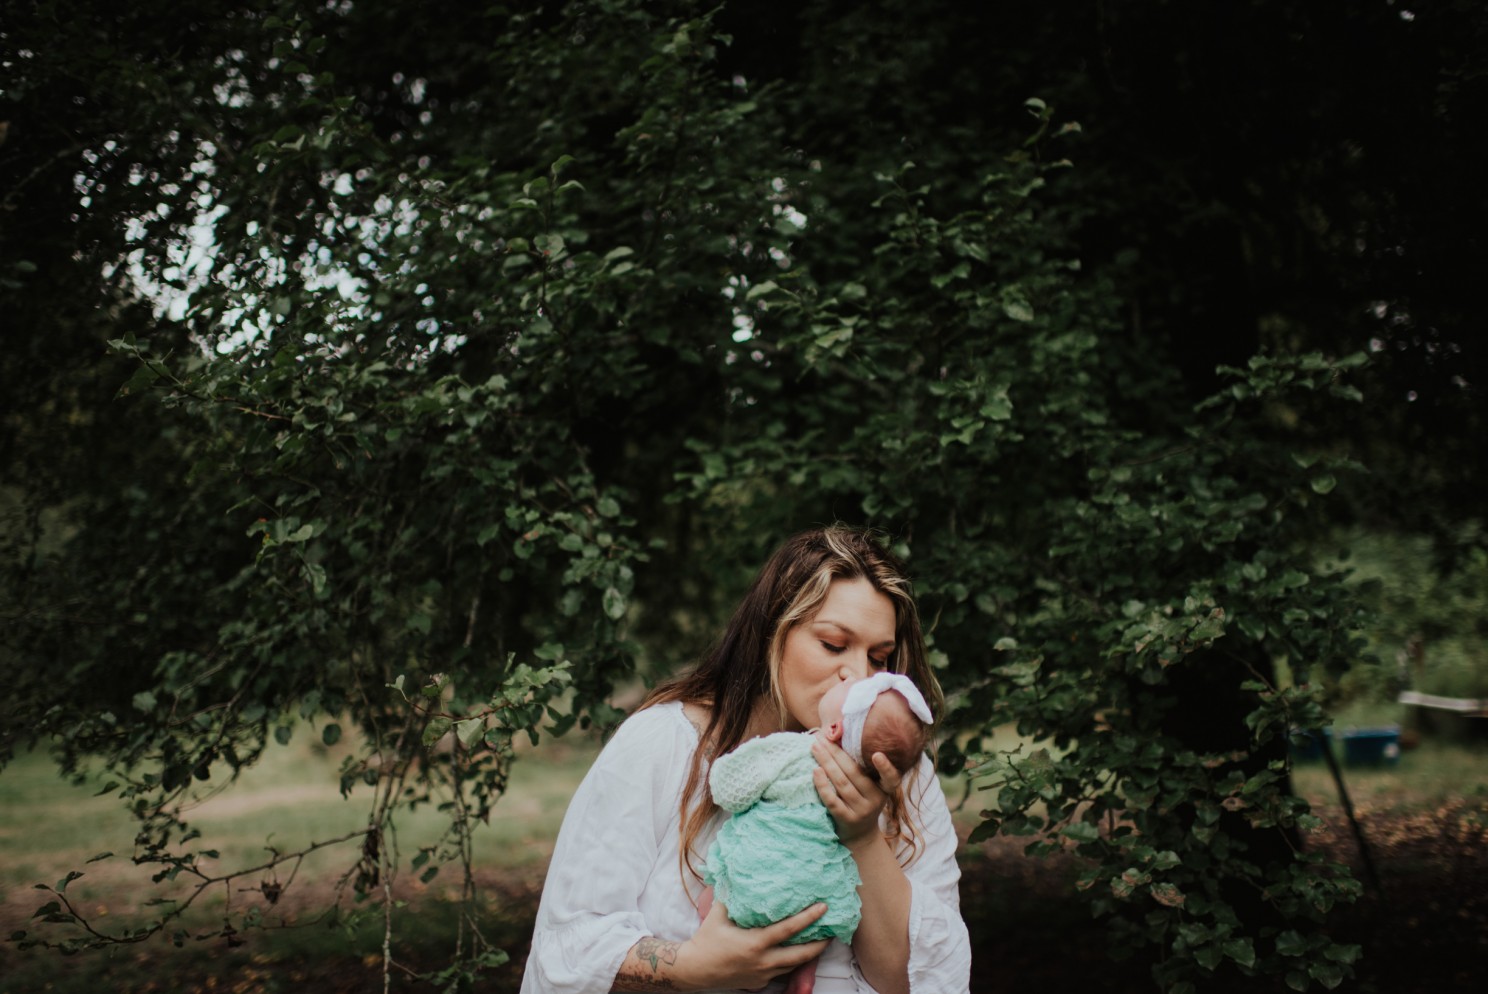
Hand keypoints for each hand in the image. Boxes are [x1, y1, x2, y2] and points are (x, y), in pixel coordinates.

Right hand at [673, 898, 828, 990]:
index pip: (789, 930)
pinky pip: (782, 972)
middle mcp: (763, 961)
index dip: (808, 918)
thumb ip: (733, 895)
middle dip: (820, 943)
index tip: (823, 907)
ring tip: (821, 940)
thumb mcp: (719, 914)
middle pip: (801, 955)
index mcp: (755, 943)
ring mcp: (763, 974)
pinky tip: (797, 952)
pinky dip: (793, 962)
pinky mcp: (760, 982)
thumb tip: (740, 872)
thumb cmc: (707, 939)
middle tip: (833, 930)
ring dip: (809, 954)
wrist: (695, 969)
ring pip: (794, 965)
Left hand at [811, 737, 898, 847]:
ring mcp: (860, 811)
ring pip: (842, 783)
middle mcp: (875, 800)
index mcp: (883, 789)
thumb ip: (861, 767)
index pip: (891, 778)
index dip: (885, 767)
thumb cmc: (861, 801)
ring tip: (815, 748)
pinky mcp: (845, 819)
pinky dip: (822, 784)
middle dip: (836, 753)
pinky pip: (832, 800)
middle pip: (854, 773)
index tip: (877, 754)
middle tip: (821, 738)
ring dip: (826, 763)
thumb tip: (839, 735)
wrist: (859, 836)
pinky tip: (815, 770)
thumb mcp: (868, 788)